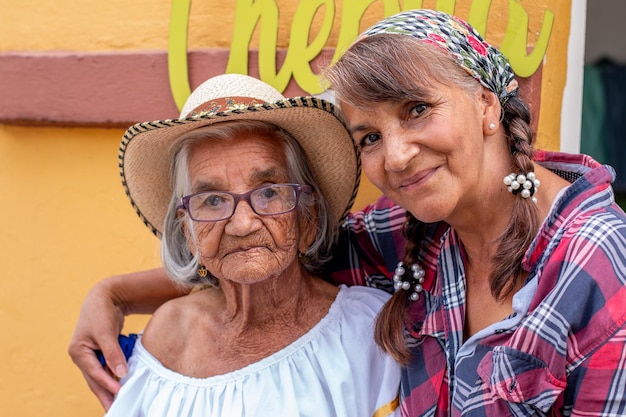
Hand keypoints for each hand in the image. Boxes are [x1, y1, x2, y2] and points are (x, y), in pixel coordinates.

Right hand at [68, 280, 125, 409]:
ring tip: (118, 402)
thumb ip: (113, 353)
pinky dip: (113, 376)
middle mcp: (81, 356)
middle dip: (105, 394)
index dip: (108, 383)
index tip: (120, 393)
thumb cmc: (102, 312)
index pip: (94, 372)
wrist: (105, 297)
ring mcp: (89, 355)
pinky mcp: (99, 353)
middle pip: (94, 379)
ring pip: (100, 376)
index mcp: (78, 351)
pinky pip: (107, 368)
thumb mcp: (107, 332)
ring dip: (109, 388)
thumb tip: (121, 372)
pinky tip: (121, 386)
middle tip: (114, 409)